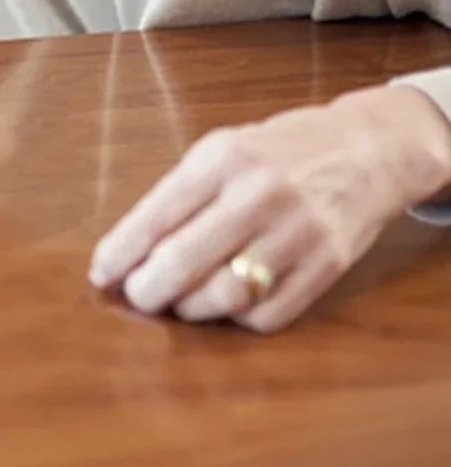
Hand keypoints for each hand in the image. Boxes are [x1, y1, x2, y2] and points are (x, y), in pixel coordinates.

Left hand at [88, 85, 450, 332]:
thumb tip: (131, 247)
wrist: (365, 150)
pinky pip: (268, 314)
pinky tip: (228, 303)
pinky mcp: (327, 266)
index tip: (101, 274)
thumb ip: (181, 193)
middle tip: (136, 296)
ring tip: (180, 301)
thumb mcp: (222, 150)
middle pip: (184, 261)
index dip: (121, 252)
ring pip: (224, 295)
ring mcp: (296, 232)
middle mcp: (258, 194)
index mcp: (222, 158)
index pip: (156, 215)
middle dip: (148, 289)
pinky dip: (238, 317)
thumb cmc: (279, 151)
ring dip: (191, 308)